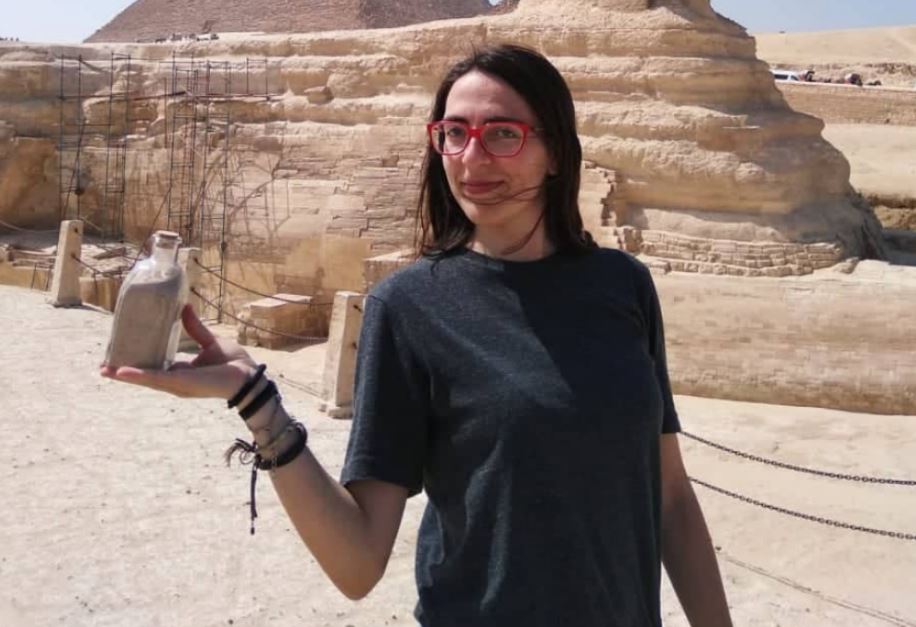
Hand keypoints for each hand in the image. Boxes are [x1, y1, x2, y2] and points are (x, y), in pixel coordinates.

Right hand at [100, 304, 256, 399]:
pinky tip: (121, 372)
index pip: (154, 367)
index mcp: (180, 371)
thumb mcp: (209, 341)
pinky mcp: (181, 383)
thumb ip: (194, 328)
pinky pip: (155, 378)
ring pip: (145, 378)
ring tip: (104, 370)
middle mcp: (175, 380)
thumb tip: (184, 307)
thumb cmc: (233, 363)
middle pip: (144, 375)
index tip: (119, 356)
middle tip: (102, 366)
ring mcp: (176, 383)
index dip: (137, 362)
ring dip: (124, 374)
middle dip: (123, 371)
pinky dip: (138, 375)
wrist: (248, 375)